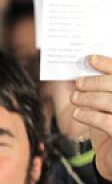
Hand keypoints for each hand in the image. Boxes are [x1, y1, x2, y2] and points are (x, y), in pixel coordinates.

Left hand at [71, 55, 111, 181]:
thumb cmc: (111, 124)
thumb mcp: (108, 104)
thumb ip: (104, 88)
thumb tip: (88, 65)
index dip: (108, 64)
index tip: (90, 59)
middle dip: (95, 82)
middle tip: (78, 83)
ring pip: (111, 101)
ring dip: (89, 98)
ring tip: (75, 97)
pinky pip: (107, 121)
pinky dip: (90, 116)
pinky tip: (78, 114)